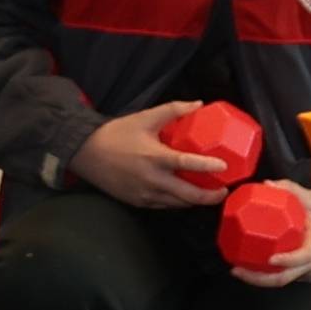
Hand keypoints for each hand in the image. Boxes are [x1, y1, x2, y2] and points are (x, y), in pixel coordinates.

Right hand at [74, 105, 241, 211]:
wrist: (86, 153)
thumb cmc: (115, 134)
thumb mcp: (145, 118)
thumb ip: (173, 110)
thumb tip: (198, 104)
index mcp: (155, 157)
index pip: (187, 164)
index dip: (208, 167)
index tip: (224, 167)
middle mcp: (152, 180)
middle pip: (188, 195)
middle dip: (210, 196)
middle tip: (223, 191)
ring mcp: (145, 194)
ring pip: (178, 204)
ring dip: (194, 201)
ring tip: (207, 194)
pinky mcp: (138, 202)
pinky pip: (164, 206)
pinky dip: (177, 202)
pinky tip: (184, 195)